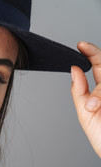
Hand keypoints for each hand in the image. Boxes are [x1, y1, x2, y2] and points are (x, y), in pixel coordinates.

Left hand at [71, 42, 100, 157]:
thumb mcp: (86, 115)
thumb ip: (80, 92)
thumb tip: (74, 70)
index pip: (99, 66)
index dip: (91, 53)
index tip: (80, 45)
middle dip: (96, 56)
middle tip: (85, 48)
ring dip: (100, 92)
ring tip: (95, 108)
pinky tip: (98, 106)